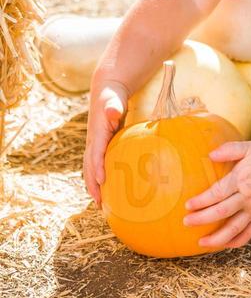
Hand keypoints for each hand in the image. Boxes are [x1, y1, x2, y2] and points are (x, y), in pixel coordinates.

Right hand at [83, 78, 128, 205]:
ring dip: (93, 185)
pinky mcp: (98, 147)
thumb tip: (113, 112)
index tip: (102, 180)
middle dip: (92, 184)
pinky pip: (95, 166)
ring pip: (90, 168)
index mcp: (97, 133)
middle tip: (99, 202)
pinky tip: (104, 191)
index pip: (96, 153)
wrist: (106, 93)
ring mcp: (93, 145)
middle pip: (89, 166)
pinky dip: (96, 179)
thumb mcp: (113, 100)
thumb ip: (113, 107)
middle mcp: (92, 141)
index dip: (98, 167)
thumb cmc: (112, 97)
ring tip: (100, 204)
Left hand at [183, 139, 250, 249]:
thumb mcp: (247, 147)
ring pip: (235, 229)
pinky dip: (236, 242)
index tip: (188, 205)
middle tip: (186, 222)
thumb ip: (229, 150)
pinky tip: (224, 245)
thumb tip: (210, 155)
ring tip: (201, 243)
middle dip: (203, 219)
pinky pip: (249, 233)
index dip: (202, 201)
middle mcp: (248, 197)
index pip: (218, 193)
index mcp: (241, 180)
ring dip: (217, 238)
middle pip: (222, 212)